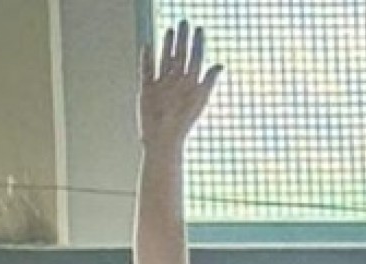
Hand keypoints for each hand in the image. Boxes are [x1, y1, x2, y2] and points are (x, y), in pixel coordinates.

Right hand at [139, 21, 221, 150]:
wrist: (162, 139)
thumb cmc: (182, 123)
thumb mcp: (199, 100)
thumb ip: (208, 81)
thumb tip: (219, 65)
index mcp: (190, 84)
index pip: (195, 59)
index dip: (198, 44)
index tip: (199, 29)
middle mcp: (176, 83)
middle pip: (180, 56)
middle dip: (183, 39)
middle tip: (185, 22)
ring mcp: (161, 86)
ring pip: (164, 60)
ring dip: (167, 45)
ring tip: (170, 30)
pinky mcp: (147, 91)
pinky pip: (146, 71)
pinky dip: (146, 59)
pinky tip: (147, 46)